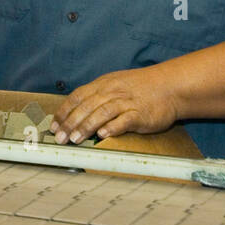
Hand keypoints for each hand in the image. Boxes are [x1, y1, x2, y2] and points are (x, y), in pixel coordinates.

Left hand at [49, 68, 178, 143]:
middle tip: (61, 138)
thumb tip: (76, 114)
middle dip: (71, 123)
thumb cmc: (141, 88)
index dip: (64, 111)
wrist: (169, 86)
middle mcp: (112, 91)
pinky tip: (103, 136)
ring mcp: (126, 102)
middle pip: (86, 106)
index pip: (78, 96)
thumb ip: (97, 97)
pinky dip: (112, 127)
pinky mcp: (140, 113)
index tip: (54, 126)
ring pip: (101, 112)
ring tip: (76, 139)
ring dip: (86, 126)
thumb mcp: (115, 85)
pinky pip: (123, 120)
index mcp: (103, 84)